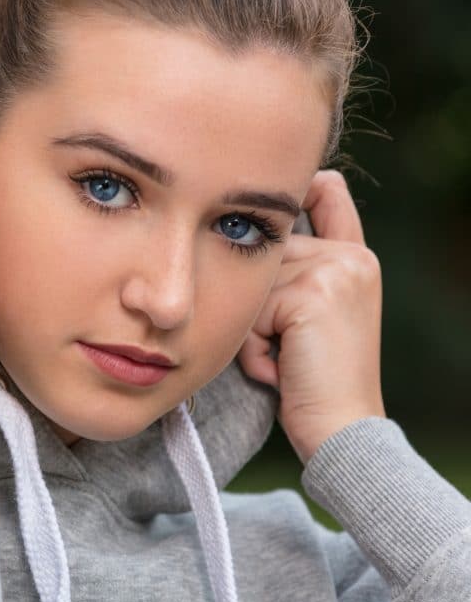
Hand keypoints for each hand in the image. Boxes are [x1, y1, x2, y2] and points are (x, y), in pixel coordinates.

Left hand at [237, 170, 386, 464]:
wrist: (340, 430)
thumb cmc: (311, 384)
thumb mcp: (306, 322)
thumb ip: (294, 280)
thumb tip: (247, 243)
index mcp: (354, 260)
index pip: (328, 198)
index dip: (309, 185)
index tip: (305, 171)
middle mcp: (350, 257)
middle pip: (264, 251)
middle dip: (257, 305)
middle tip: (288, 351)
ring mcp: (336, 269)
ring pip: (252, 280)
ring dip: (253, 328)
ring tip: (284, 360)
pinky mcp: (314, 291)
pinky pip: (250, 308)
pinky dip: (254, 346)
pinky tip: (283, 368)